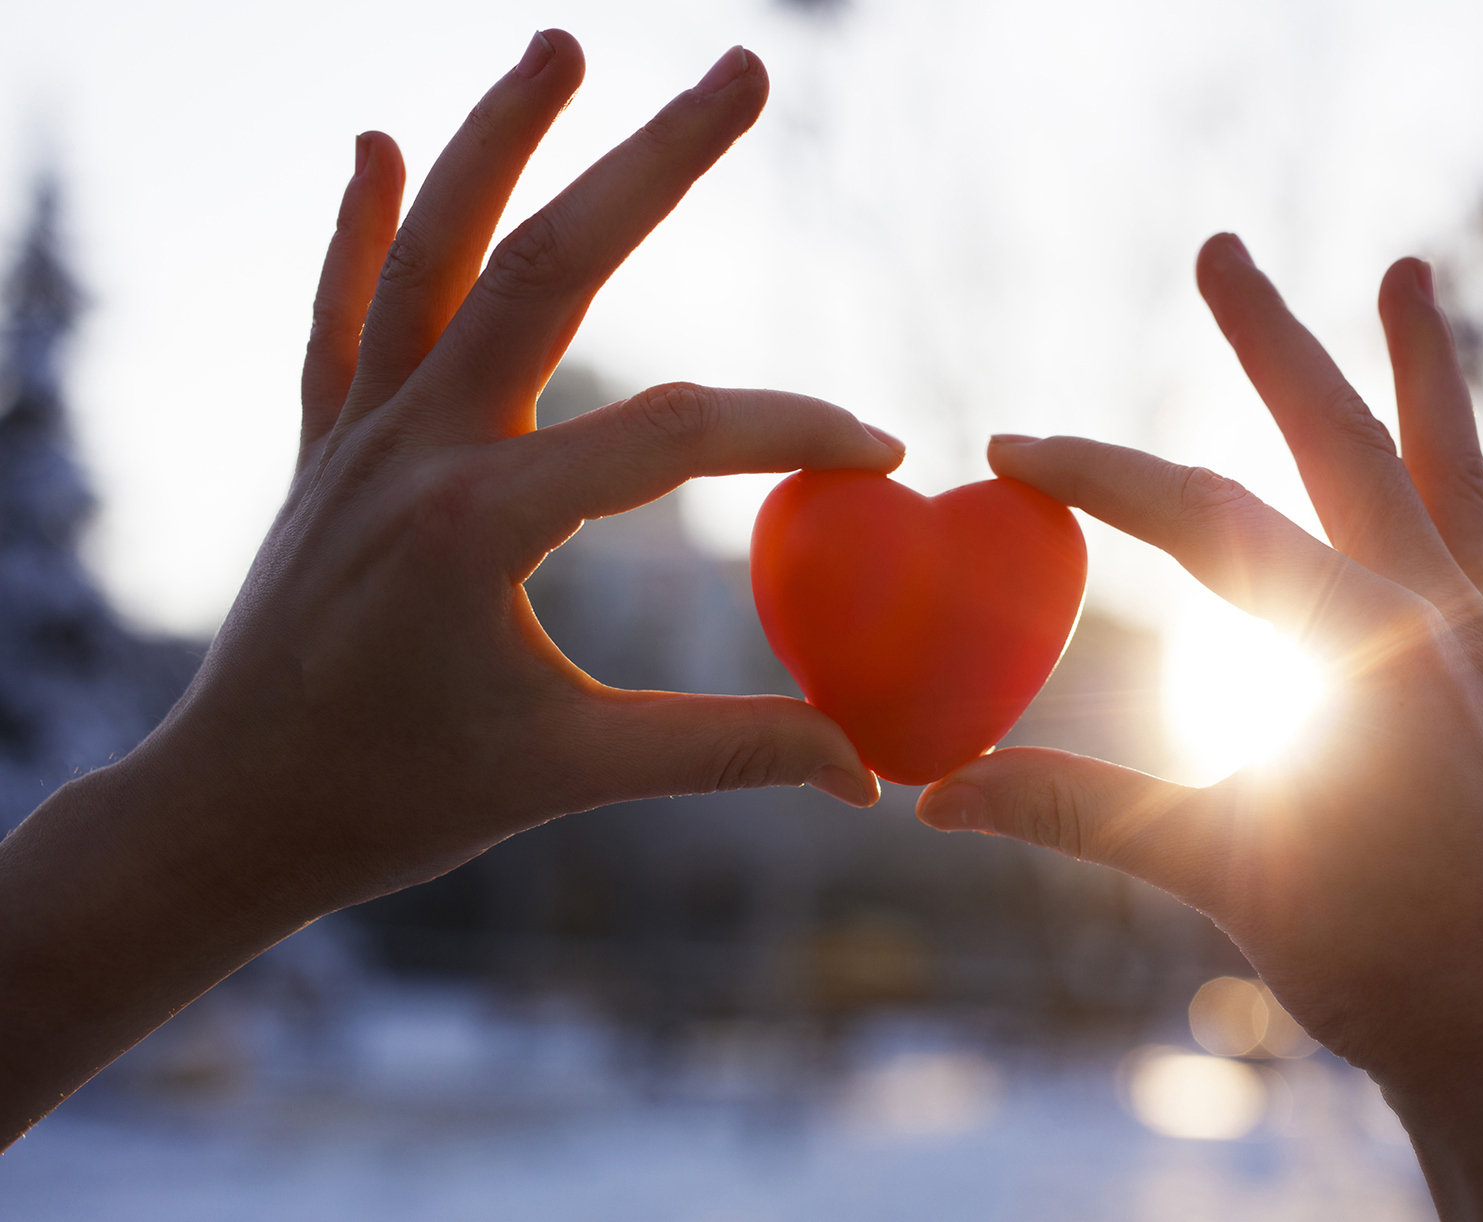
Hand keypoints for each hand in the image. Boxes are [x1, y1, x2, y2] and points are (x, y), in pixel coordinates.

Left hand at [0, 31, 894, 1142]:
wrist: (230, 815)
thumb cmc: (402, 804)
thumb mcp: (575, 774)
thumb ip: (730, 753)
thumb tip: (869, 771)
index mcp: (484, 525)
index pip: (672, 436)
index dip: (791, 431)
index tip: (880, 451)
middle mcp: (416, 448)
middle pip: (548, 266)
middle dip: (656, 161)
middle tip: (748, 68)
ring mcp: (361, 434)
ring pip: (432, 250)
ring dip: (497, 137)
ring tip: (564, 43)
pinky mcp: (329, 445)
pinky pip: (343, 312)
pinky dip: (359, 225)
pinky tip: (375, 142)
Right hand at [918, 237, 1482, 1218]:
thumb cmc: (1370, 960)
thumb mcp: (1215, 869)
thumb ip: (1077, 810)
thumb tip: (934, 797)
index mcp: (1356, 643)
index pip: (1206, 519)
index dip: (1099, 475)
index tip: (1012, 448)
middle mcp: (1433, 617)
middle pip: (1339, 443)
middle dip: (1273, 342)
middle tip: (1220, 251)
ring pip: (1446, 475)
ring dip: (1422, 372)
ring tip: (1410, 272)